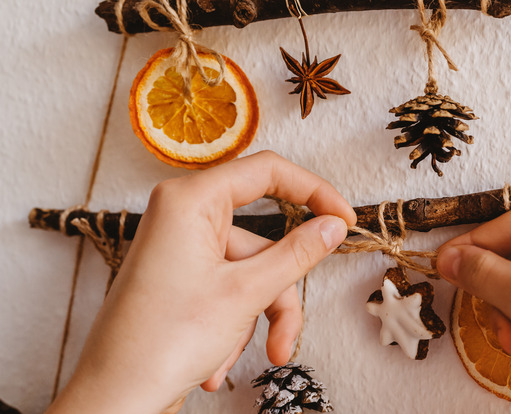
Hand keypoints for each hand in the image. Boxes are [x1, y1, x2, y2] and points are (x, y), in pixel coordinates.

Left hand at [47, 151, 356, 413]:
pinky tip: (217, 363)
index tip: (344, 218)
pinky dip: (236, 325)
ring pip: (251, 272)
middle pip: (263, 239)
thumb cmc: (159, 342)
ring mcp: (182, 250)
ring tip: (262, 354)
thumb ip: (297, 253)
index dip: (313, 191)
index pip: (267, 172)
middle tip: (293, 325)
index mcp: (190, 201)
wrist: (114, 399)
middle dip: (279, 290)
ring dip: (260, 317)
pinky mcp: (183, 280)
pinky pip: (231, 289)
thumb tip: (332, 225)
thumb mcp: (245, 293)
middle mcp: (183, 218)